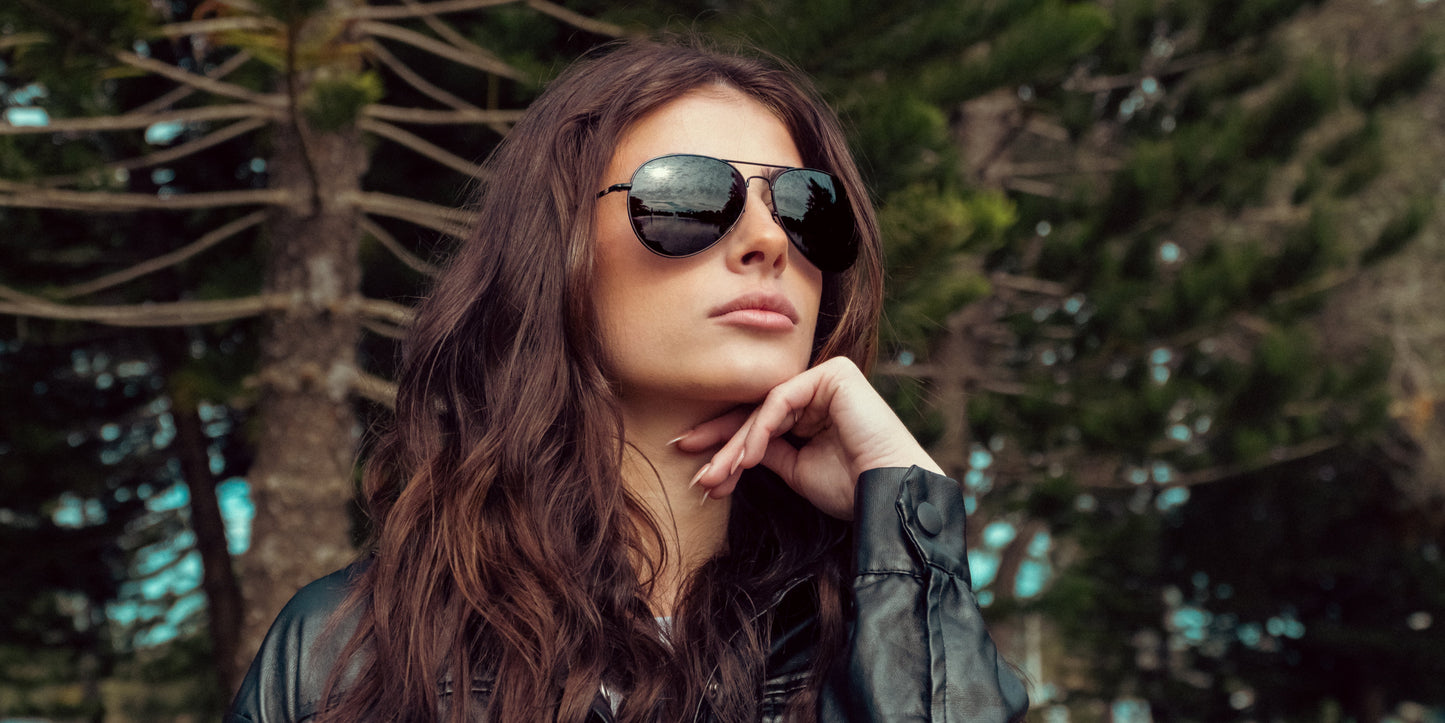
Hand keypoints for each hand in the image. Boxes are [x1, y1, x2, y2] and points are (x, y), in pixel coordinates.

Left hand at [672, 357, 943, 519]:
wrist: (888, 494)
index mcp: (814, 411)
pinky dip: (760, 429)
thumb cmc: (851, 487)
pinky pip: (781, 399)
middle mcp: (820, 389)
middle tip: (695, 468)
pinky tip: (747, 458)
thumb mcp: (796, 469)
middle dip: (723, 444)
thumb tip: (730, 450)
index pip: (761, 422)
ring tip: (718, 474)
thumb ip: (767, 450)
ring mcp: (827, 378)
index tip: (701, 471)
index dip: (727, 444)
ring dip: (736, 444)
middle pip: (758, 412)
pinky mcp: (833, 374)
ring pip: (765, 408)